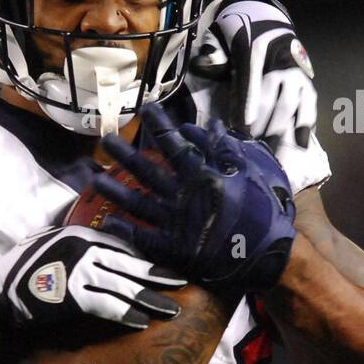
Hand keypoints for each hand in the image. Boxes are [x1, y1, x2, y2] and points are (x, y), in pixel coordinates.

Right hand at [0, 225, 186, 332]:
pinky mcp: (72, 294)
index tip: (163, 269)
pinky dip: (126, 314)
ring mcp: (78, 270)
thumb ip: (76, 244)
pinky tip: (142, 322)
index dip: (145, 260)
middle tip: (182, 284)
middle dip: (158, 275)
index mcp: (79, 234)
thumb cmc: (21, 270)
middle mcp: (83, 248)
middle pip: (130, 264)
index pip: (122, 247)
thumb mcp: (50, 244)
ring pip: (125, 286)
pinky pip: (108, 305)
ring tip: (172, 309)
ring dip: (151, 299)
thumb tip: (102, 251)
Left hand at [96, 110, 295, 293]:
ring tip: (96, 179)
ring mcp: (175, 223)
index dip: (160, 126)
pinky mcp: (173, 248)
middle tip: (104, 140)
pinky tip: (107, 221)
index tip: (146, 108)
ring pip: (139, 202)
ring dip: (116, 190)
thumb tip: (206, 125)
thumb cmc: (263, 211)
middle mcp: (184, 196)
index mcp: (203, 176)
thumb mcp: (251, 173)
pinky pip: (143, 238)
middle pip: (148, 171)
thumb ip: (226, 149)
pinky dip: (125, 230)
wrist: (268, 255)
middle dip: (125, 155)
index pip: (176, 145)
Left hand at [186, 0, 329, 192]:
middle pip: (274, 98)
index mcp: (255, 49)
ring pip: (293, 104)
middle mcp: (281, 61)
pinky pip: (309, 104)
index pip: (251, 82)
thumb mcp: (219, 37)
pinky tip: (298, 145)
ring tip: (268, 152)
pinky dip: (305, 124)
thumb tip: (202, 66)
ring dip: (280, 130)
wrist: (266, 19)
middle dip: (262, 126)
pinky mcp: (307, 81)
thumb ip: (212, 54)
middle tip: (250, 149)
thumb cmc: (237, 33)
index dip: (247, 107)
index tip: (242, 130)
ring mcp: (297, 72)